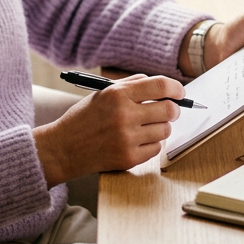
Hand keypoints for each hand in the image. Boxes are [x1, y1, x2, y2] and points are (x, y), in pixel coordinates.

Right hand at [31, 74, 184, 185]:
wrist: (63, 148)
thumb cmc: (85, 118)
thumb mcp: (103, 93)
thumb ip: (132, 85)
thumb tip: (164, 86)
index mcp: (117, 94)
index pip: (160, 86)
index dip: (176, 89)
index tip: (180, 93)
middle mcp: (124, 115)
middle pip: (169, 110)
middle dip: (173, 109)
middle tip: (167, 111)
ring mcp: (127, 139)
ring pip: (165, 130)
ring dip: (160, 128)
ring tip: (145, 127)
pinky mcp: (129, 158)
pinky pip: (156, 148)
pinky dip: (151, 144)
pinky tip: (136, 141)